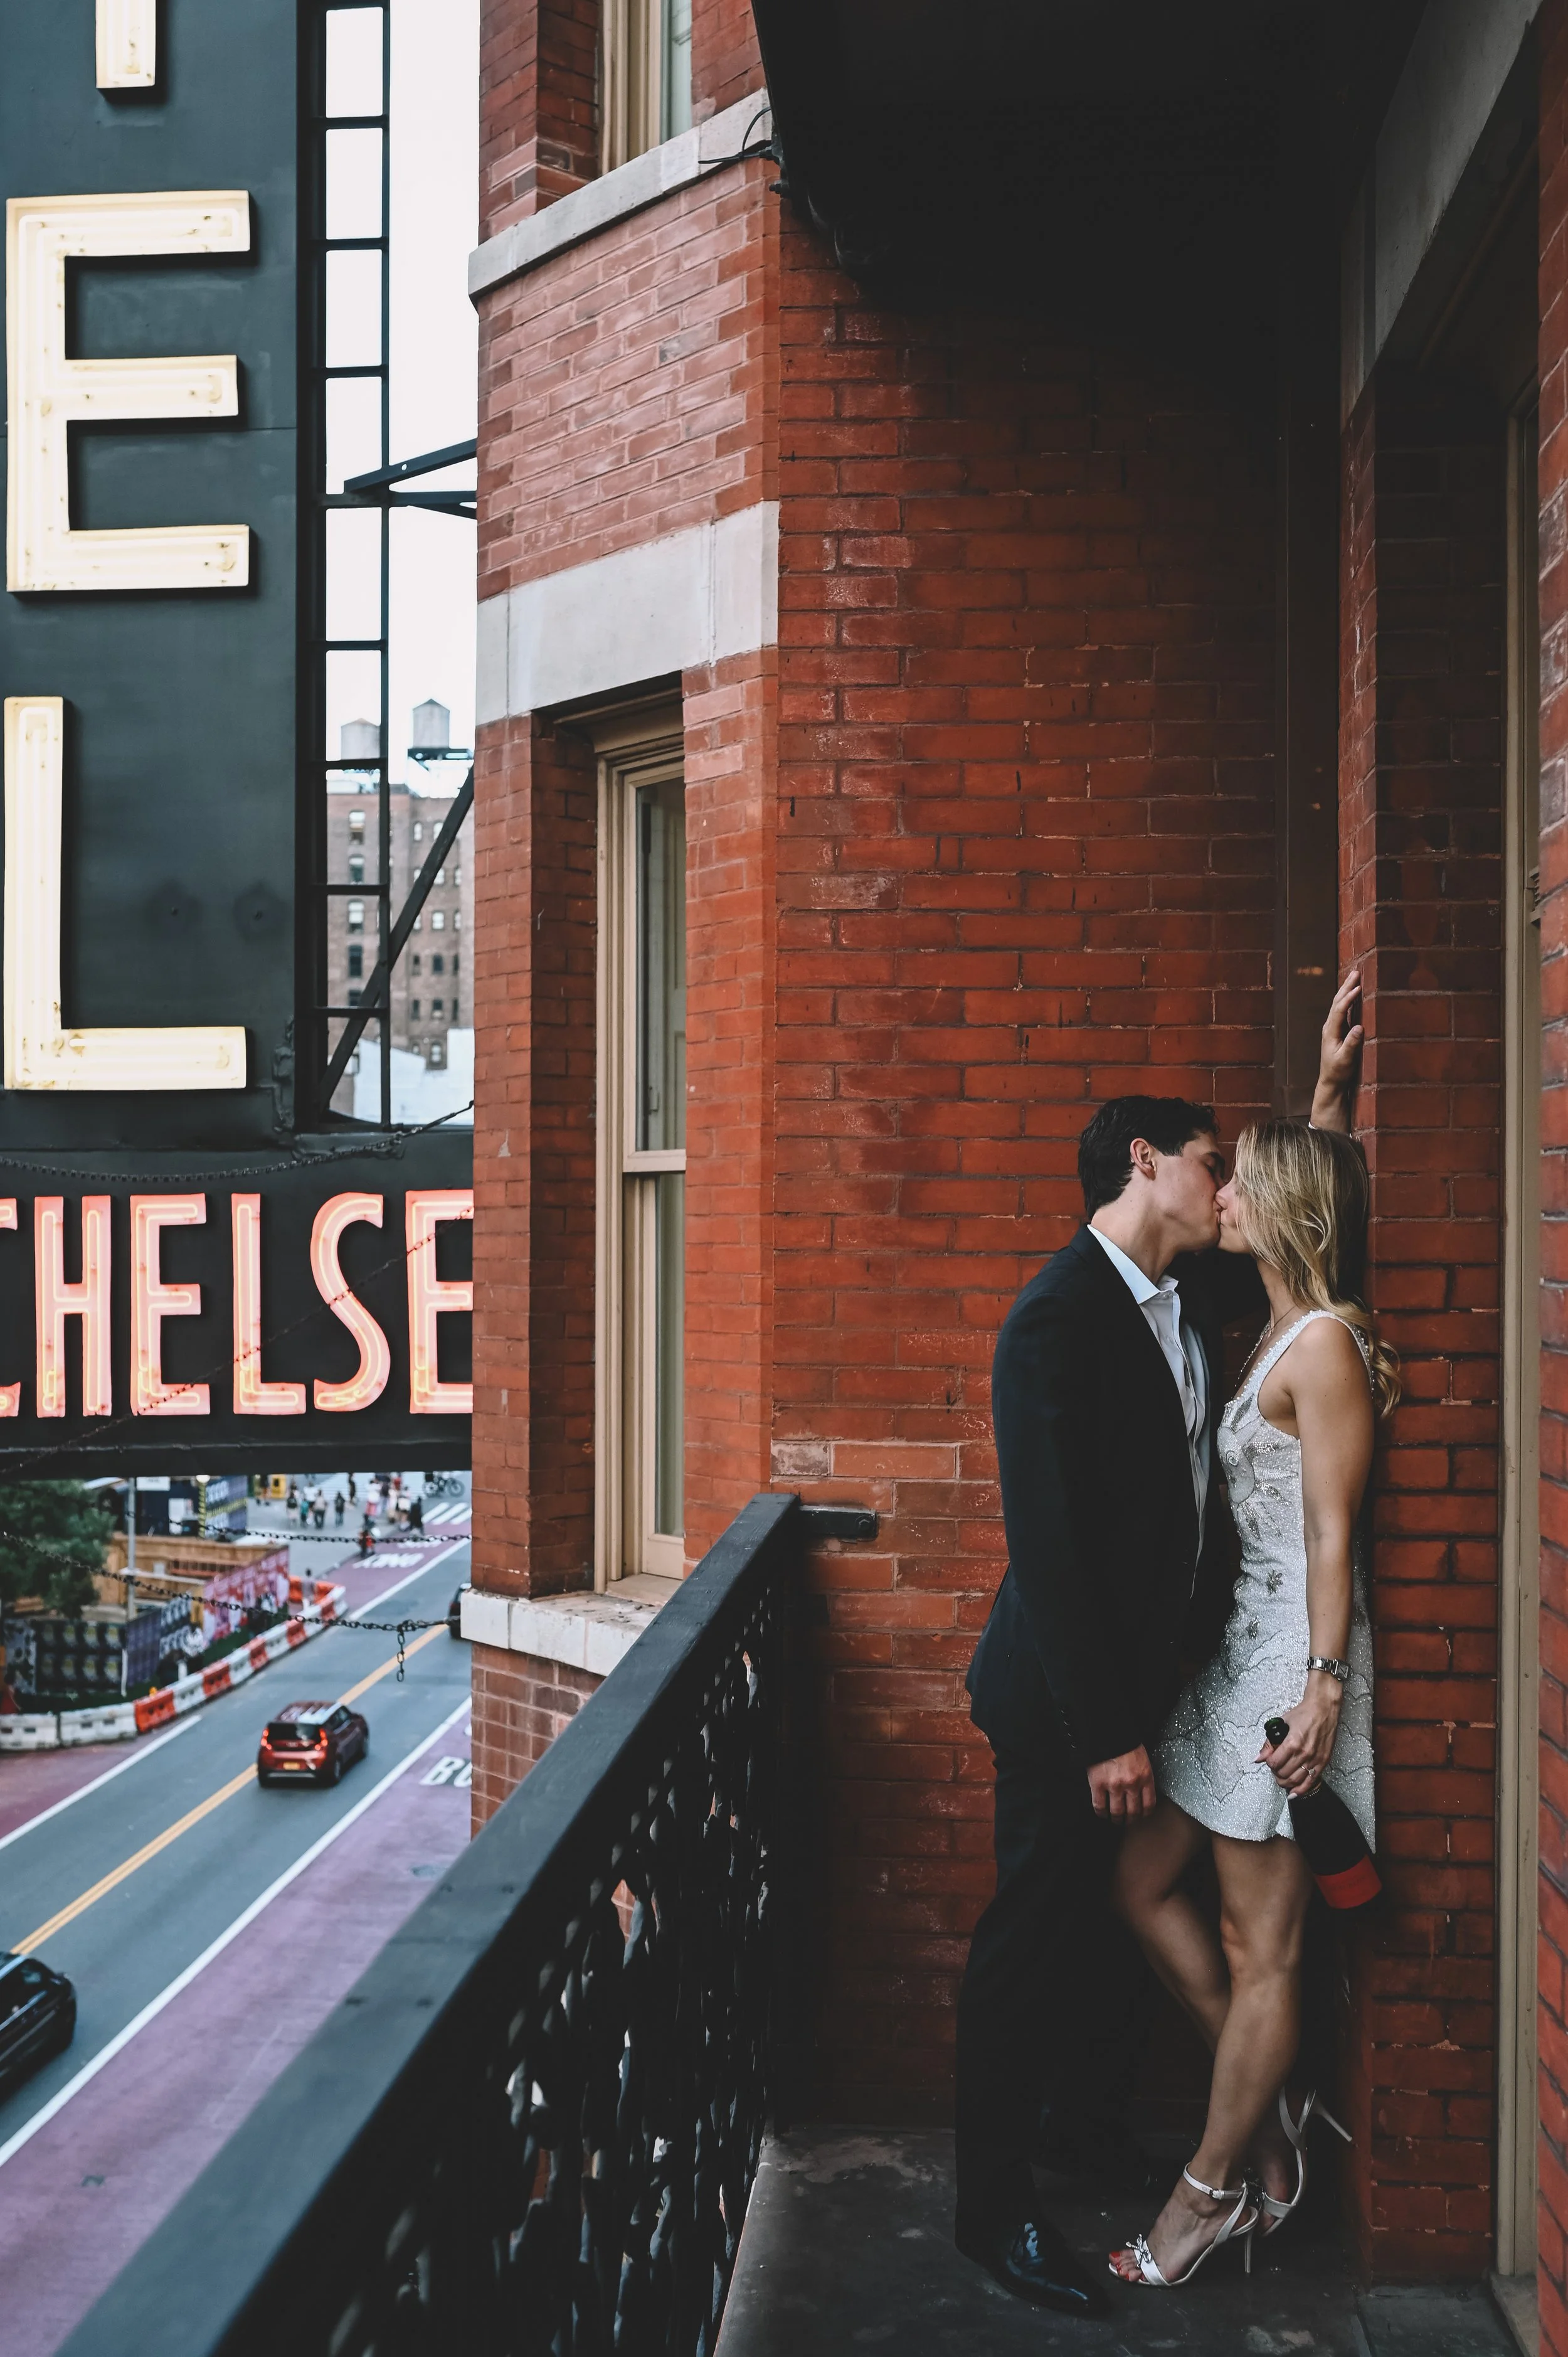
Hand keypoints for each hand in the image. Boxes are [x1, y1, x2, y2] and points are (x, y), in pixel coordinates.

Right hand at [1087, 1744, 1155, 1819]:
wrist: (1107, 1730)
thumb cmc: (1125, 1741)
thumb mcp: (1142, 1758)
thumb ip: (1142, 1775)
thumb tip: (1141, 1791)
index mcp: (1145, 1776)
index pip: (1149, 1804)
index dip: (1145, 1813)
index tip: (1142, 1815)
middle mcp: (1132, 1784)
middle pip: (1133, 1812)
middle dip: (1131, 1819)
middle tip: (1128, 1820)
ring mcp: (1114, 1785)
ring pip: (1117, 1812)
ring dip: (1117, 1819)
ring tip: (1115, 1820)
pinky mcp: (1098, 1784)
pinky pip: (1099, 1806)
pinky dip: (1101, 1813)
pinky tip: (1102, 1813)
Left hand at [1258, 1674, 1342, 1796]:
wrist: (1323, 1709)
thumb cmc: (1305, 1713)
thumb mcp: (1282, 1724)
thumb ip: (1269, 1743)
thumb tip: (1259, 1757)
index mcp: (1292, 1743)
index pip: (1274, 1763)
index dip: (1269, 1763)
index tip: (1269, 1760)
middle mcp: (1304, 1753)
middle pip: (1283, 1774)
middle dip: (1275, 1773)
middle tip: (1275, 1768)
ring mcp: (1314, 1759)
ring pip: (1295, 1781)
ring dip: (1285, 1783)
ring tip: (1282, 1779)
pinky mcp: (1322, 1762)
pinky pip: (1311, 1782)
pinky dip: (1301, 1790)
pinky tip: (1294, 1792)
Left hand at [1309, 969, 1363, 1131]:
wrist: (1330, 1080)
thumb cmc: (1338, 1071)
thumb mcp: (1346, 1060)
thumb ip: (1352, 1044)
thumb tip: (1360, 1027)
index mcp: (1330, 1032)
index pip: (1339, 1010)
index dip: (1348, 998)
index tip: (1358, 987)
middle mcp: (1329, 1026)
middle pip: (1337, 1002)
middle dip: (1346, 986)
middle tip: (1356, 972)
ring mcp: (1333, 1027)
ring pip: (1339, 1004)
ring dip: (1346, 989)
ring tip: (1354, 976)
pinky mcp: (1338, 1030)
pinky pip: (1342, 1010)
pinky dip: (1347, 999)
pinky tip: (1353, 993)